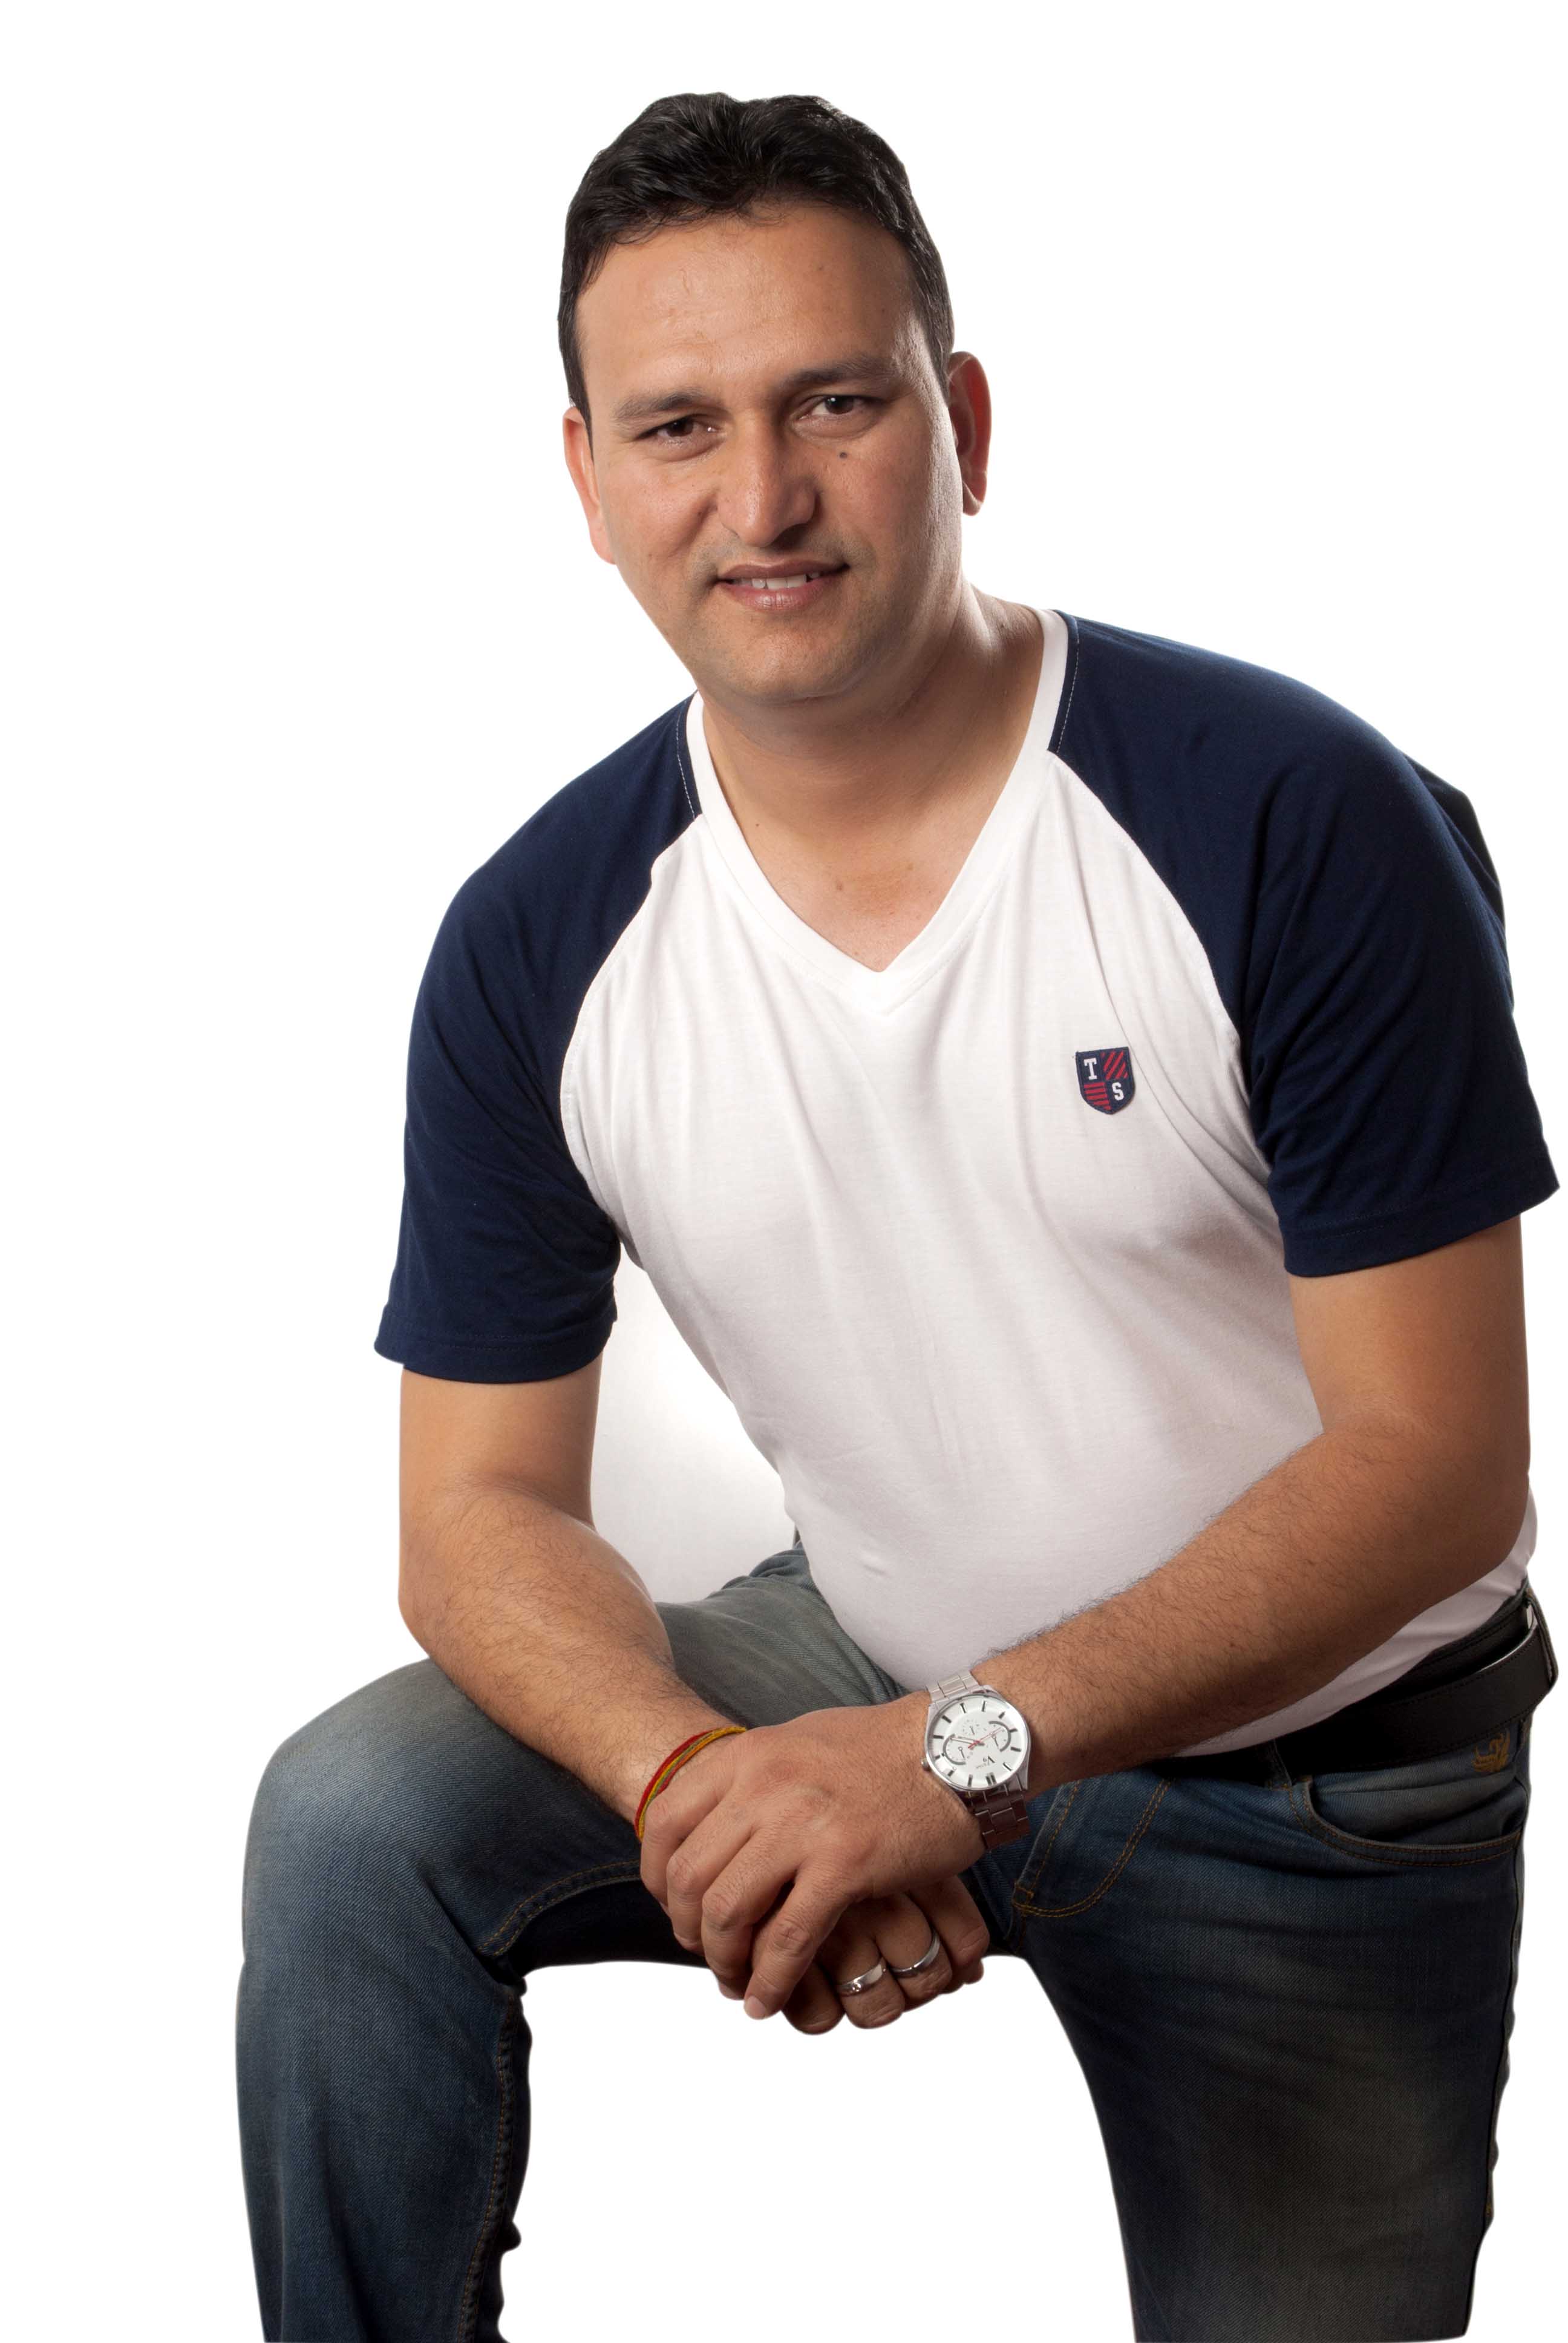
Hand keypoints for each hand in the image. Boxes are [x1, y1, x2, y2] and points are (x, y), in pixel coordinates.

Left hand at [639, 1696, 988, 2019]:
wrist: (958, 1745)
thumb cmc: (883, 1750)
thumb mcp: (798, 1743)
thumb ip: (754, 1778)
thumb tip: (717, 1819)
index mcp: (747, 1754)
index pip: (665, 1822)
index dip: (657, 1878)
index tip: (674, 1909)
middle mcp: (763, 1785)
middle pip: (687, 1876)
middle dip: (688, 1930)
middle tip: (708, 1955)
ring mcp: (802, 1824)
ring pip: (727, 1912)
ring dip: (724, 1962)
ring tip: (739, 1984)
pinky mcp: (845, 1863)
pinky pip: (788, 1939)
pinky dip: (770, 1980)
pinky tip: (768, 1999)